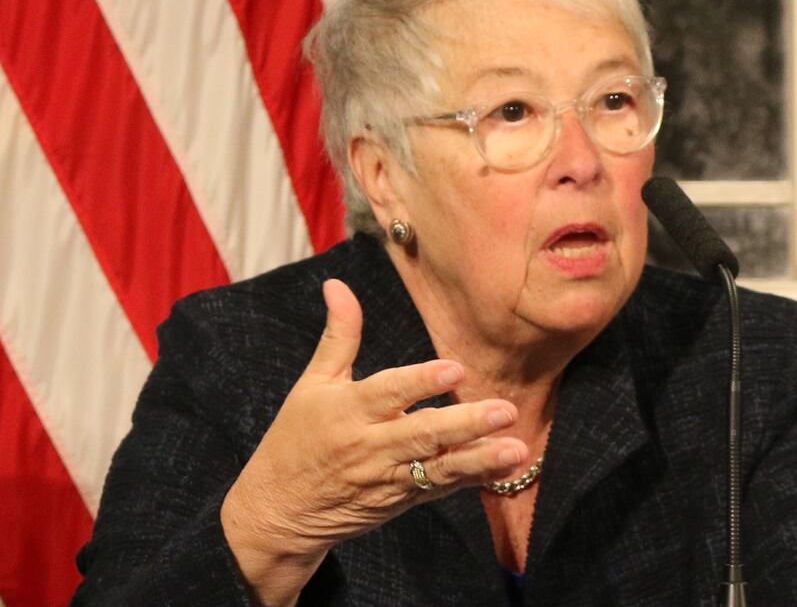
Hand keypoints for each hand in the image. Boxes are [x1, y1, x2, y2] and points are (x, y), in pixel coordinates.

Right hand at [221, 279, 526, 604]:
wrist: (279, 512)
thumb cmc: (296, 439)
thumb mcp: (312, 385)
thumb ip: (338, 336)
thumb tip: (337, 284)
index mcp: (346, 412)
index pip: (387, 394)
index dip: (420, 382)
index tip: (455, 370)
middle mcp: (369, 447)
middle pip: (422, 435)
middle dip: (465, 425)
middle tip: (506, 410)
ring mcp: (388, 478)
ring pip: (438, 468)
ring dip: (480, 459)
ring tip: (516, 449)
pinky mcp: (401, 500)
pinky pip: (440, 488)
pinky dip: (471, 479)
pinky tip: (504, 468)